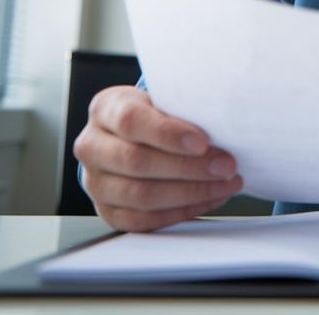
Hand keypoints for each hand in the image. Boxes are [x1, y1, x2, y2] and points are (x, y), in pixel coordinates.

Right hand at [74, 86, 243, 231]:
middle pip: (136, 162)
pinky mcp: (108, 211)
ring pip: (140, 195)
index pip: (130, 121)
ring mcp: (95, 183)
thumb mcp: (164, 98)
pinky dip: (181, 212)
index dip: (167, 133)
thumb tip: (223, 124)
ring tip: (226, 183)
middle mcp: (91, 146)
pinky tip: (210, 198)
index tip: (203, 142)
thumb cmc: (158, 114)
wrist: (137, 137)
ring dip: (191, 192)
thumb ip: (182, 107)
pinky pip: (143, 220)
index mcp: (105, 109)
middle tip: (226, 165)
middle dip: (188, 167)